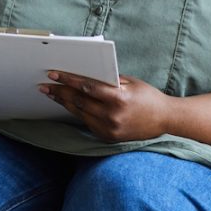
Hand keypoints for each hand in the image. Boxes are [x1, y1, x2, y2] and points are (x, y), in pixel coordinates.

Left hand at [39, 71, 172, 142]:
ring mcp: (110, 129)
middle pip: (79, 101)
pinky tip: (68, 105)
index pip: (86, 87)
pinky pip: (87, 122)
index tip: (53, 74)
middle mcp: (112, 116)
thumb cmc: (148, 96)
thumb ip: (107, 80)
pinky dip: (77, 113)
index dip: (67, 80)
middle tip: (44, 86)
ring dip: (64, 103)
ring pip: (80, 113)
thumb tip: (82, 73)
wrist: (166, 120)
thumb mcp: (130, 82)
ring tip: (52, 94)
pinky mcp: (108, 137)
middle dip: (59, 92)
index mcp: (118, 99)